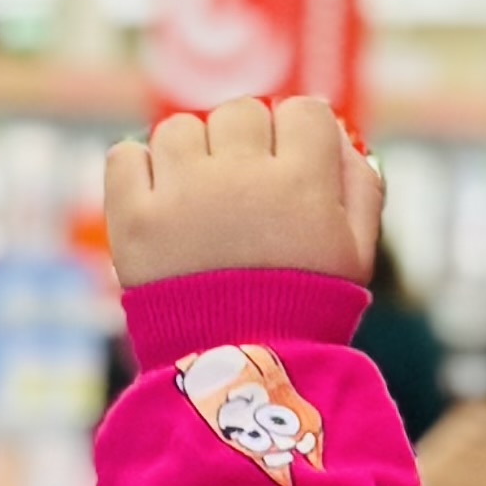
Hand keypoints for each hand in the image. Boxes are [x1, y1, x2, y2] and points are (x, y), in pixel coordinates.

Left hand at [103, 94, 383, 299]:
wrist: (237, 374)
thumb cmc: (304, 310)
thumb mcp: (355, 253)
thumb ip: (360, 185)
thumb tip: (338, 134)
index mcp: (303, 181)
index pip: (303, 111)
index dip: (298, 138)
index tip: (289, 170)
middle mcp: (241, 176)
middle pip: (241, 113)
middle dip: (244, 146)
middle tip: (243, 195)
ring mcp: (182, 195)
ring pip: (180, 129)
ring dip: (190, 156)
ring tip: (199, 205)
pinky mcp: (133, 219)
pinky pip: (125, 156)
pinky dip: (138, 171)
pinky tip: (158, 203)